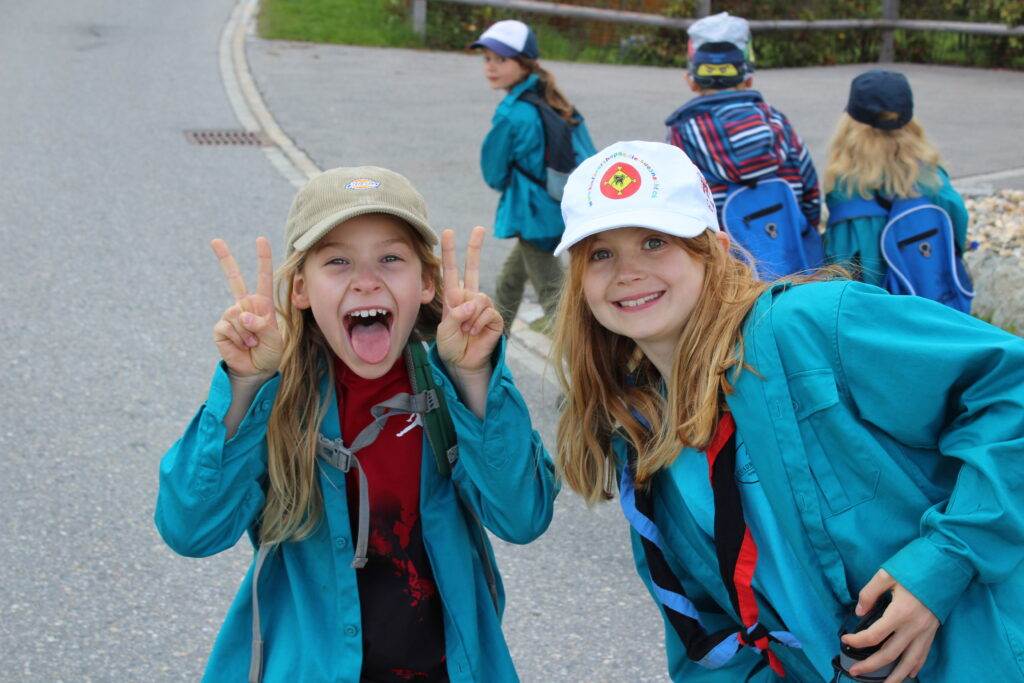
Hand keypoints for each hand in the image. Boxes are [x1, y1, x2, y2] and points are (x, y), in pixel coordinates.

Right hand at [210, 237, 282, 377]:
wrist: (256, 370)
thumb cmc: (269, 352)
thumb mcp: (274, 339)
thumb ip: (262, 325)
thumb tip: (242, 315)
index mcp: (262, 304)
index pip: (263, 278)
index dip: (263, 259)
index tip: (261, 239)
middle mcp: (245, 305)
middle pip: (233, 278)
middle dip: (225, 258)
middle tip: (215, 240)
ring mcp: (231, 315)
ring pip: (237, 315)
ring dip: (248, 334)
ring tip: (252, 343)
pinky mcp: (221, 328)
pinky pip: (228, 327)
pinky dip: (238, 339)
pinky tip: (242, 346)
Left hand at [436, 226, 502, 375]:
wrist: (463, 363)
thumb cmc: (450, 346)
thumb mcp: (444, 330)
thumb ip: (455, 315)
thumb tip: (473, 303)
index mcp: (454, 297)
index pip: (451, 271)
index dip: (450, 252)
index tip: (448, 232)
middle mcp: (469, 298)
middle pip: (473, 268)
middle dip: (475, 248)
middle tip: (479, 228)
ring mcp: (483, 307)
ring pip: (480, 298)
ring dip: (470, 316)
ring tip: (466, 329)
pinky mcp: (495, 317)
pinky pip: (487, 312)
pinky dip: (478, 323)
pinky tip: (474, 332)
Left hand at [842, 569, 938, 680]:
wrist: (946, 565)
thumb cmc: (915, 567)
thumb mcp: (887, 574)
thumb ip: (870, 593)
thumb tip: (858, 611)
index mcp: (900, 613)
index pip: (874, 635)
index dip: (857, 641)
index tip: (845, 640)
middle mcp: (914, 627)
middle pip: (890, 654)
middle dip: (871, 665)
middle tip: (855, 672)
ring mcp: (926, 631)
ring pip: (909, 661)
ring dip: (896, 676)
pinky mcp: (933, 631)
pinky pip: (923, 654)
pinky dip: (916, 666)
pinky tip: (909, 674)